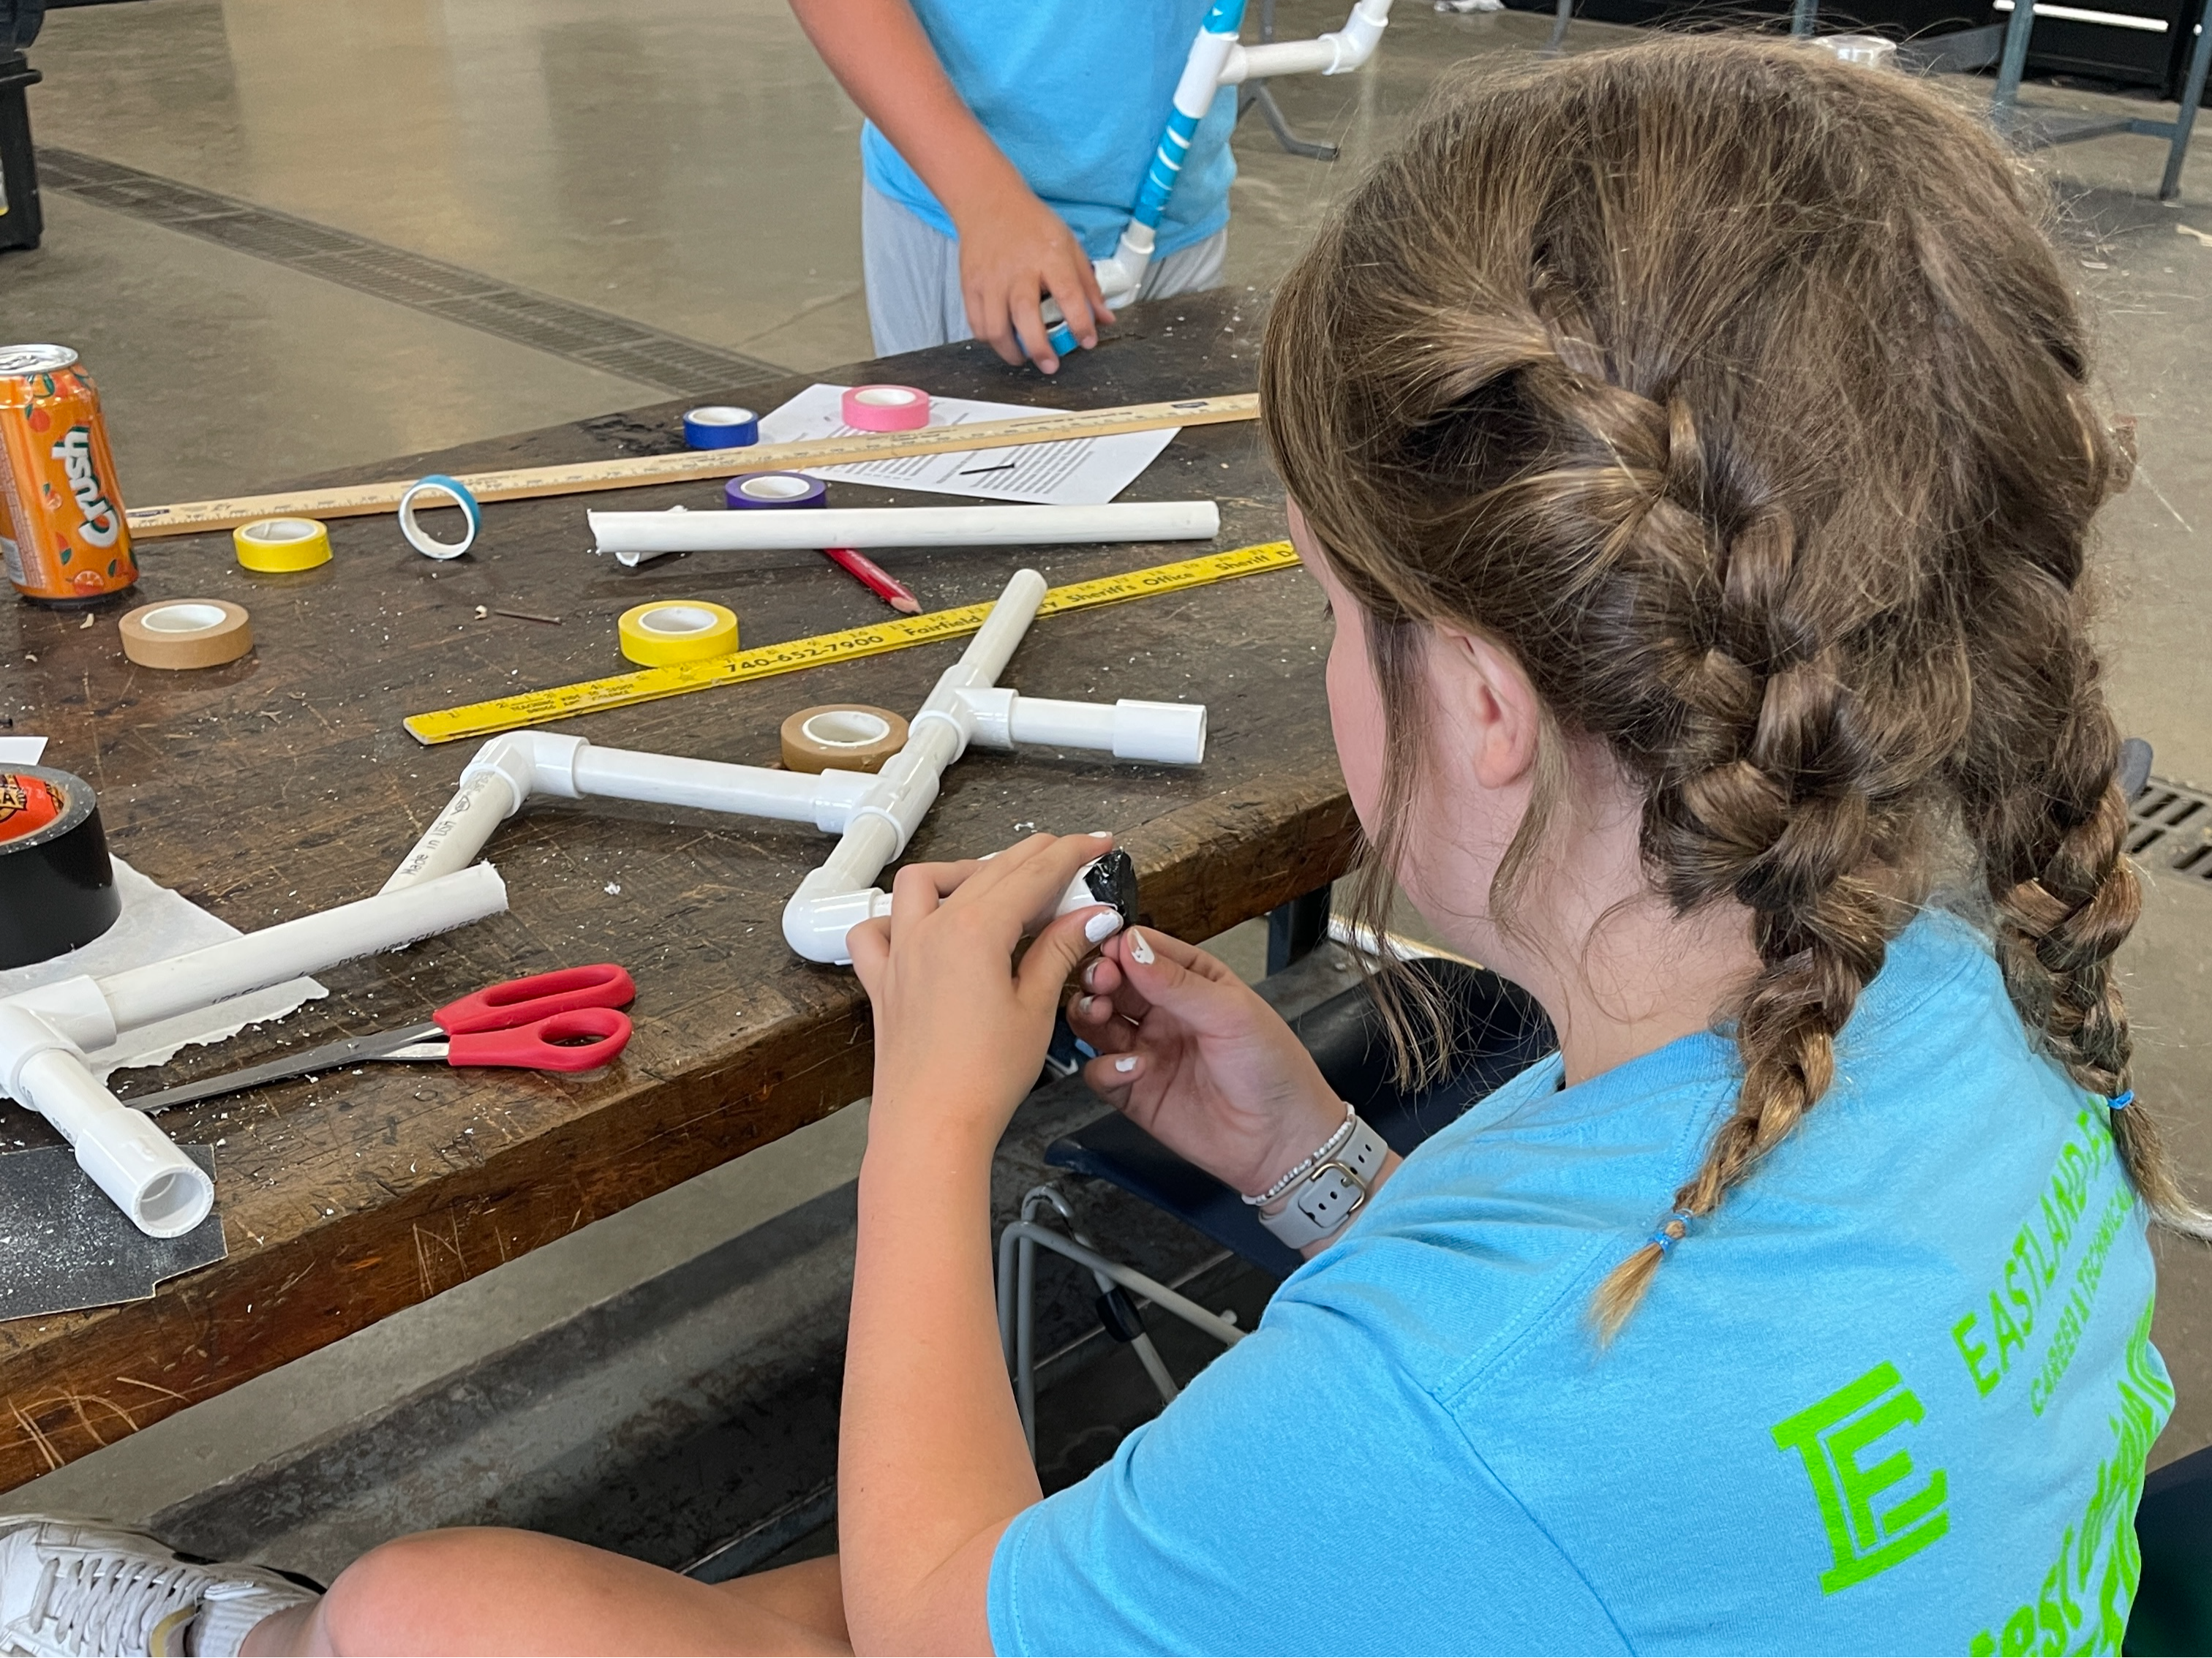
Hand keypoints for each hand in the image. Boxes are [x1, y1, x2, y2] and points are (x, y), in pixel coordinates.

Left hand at [847, 833, 1120, 1148]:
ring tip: (999, 884)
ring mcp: (900, 952)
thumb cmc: (983, 1078)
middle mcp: (931, 930)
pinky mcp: (883, 980)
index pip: (1033, 874)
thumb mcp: (1035, 1008)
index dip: (1071, 854)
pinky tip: (924, 925)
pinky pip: (876, 929)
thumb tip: (1091, 914)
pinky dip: (897, 916)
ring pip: (923, 883)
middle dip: (1034, 857)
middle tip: (1069, 857)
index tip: (1097, 843)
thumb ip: (1059, 950)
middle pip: (989, 871)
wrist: (932, 1126)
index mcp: (974, 931)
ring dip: (963, 871)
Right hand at [953, 182, 1112, 373]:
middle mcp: (1018, 270)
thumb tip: (1105, 319)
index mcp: (1049, 257)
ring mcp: (990, 279)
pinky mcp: (970, 285)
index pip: (1068, 294)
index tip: (1087, 341)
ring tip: (1024, 357)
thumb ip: (1088, 285)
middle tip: (1050, 365)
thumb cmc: (1032, 224)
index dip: (1080, 323)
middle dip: (1039, 347)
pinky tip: (1003, 340)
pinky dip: (990, 339)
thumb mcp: (1069, 246)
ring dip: (1011, 350)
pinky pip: (977, 323)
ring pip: (995, 327)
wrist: (989, 201)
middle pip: (1025, 315)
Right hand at [1069, 928, 1347, 1197]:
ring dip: (1090, 1014)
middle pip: (1113, 983)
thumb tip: (1133, 947)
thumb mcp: (1231, 1013)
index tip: (1107, 948)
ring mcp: (1148, 1051)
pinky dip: (1105, 1067)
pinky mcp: (1135, 1092)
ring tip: (1100, 1014)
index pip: (1145, 951)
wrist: (1281, 1140)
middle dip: (1100, 977)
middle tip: (1101, 981)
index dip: (1121, 947)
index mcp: (1193, 982)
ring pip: (1097, 1023)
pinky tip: (1131, 1067)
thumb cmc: (1274, 1069)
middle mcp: (1165, 1013)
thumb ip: (1177, 982)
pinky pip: (1100, 1072)